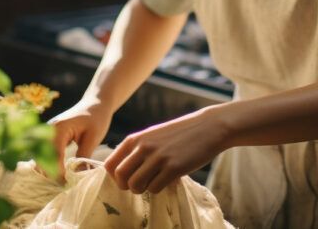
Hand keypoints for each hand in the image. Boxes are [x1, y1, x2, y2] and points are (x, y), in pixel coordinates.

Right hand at [47, 97, 113, 179]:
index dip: (57, 170)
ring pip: (40, 155)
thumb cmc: (96, 118)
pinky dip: (47, 162)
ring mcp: (47, 132)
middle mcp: (49, 130)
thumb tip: (78, 175)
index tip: (65, 183)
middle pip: (42, 155)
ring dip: (47, 168)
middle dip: (49, 171)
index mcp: (59, 128)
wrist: (95, 104)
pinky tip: (56, 172)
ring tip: (59, 180)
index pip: (54, 154)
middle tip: (62, 185)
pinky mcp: (49, 136)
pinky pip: (43, 152)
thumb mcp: (93, 137)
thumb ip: (84, 156)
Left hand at [104, 106, 229, 194]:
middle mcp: (143, 147)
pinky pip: (155, 188)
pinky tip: (167, 180)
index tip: (126, 179)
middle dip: (126, 186)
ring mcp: (158, 157)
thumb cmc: (179, 133)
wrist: (207, 127)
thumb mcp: (152, 135)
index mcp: (135, 139)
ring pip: (135, 186)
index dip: (115, 177)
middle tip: (139, 184)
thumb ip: (137, 149)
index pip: (110, 164)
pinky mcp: (173, 168)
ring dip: (142, 189)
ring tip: (153, 182)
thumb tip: (121, 171)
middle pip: (120, 177)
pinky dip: (158, 189)